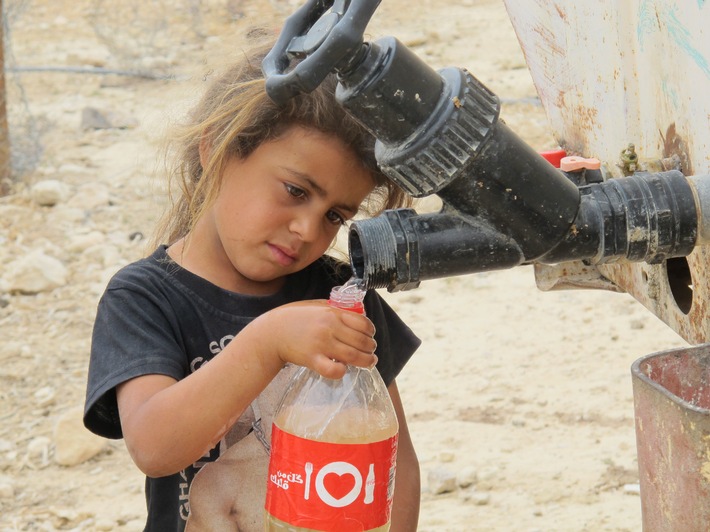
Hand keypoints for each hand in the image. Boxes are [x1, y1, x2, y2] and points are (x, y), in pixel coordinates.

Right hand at [249, 300, 376, 378]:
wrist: (273, 331)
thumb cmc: (295, 317)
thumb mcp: (317, 306)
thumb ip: (336, 309)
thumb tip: (357, 313)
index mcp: (332, 313)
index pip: (363, 323)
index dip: (371, 331)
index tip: (370, 336)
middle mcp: (329, 327)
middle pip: (362, 341)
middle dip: (371, 348)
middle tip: (371, 352)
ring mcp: (321, 344)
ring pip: (354, 356)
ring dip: (366, 361)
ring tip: (369, 362)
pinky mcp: (312, 359)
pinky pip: (333, 370)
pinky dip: (342, 371)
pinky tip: (343, 369)